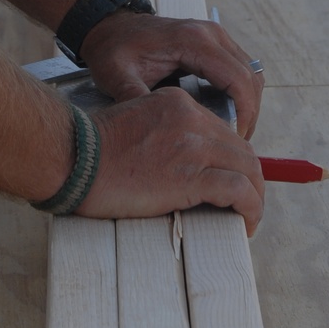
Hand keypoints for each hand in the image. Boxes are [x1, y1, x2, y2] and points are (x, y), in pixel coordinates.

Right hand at [76, 87, 264, 233]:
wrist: (73, 157)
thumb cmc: (92, 150)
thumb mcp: (135, 123)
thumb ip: (163, 134)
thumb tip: (182, 167)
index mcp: (177, 103)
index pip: (222, 130)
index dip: (232, 158)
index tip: (230, 180)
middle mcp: (191, 119)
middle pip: (241, 148)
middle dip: (251, 178)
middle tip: (245, 203)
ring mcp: (193, 146)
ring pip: (248, 168)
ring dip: (255, 196)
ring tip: (248, 217)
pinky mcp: (191, 176)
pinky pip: (239, 191)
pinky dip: (251, 209)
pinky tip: (246, 224)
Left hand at [80, 11, 262, 138]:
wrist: (110, 26)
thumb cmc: (113, 49)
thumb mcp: (116, 75)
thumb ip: (134, 99)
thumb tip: (153, 131)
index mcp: (192, 40)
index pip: (238, 79)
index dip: (245, 113)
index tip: (235, 140)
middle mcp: (210, 33)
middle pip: (250, 77)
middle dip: (249, 113)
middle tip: (234, 144)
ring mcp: (214, 36)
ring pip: (250, 72)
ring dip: (247, 103)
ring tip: (230, 133)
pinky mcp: (213, 43)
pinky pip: (239, 69)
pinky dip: (239, 93)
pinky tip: (223, 115)